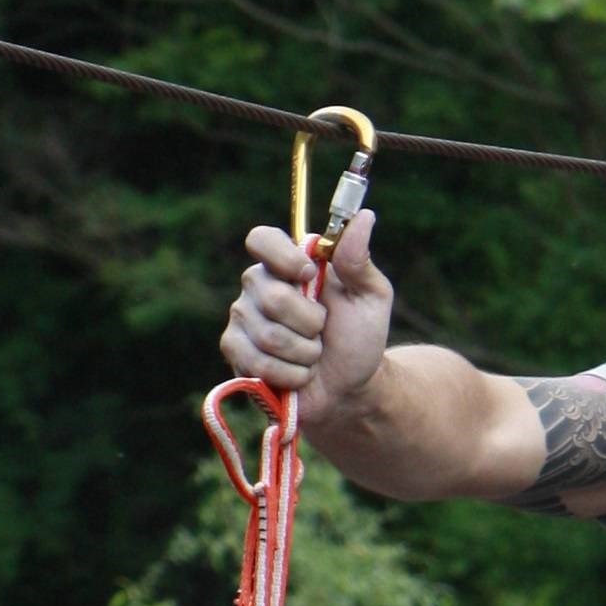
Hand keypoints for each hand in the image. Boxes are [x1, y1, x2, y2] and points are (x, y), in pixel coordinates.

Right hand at [221, 209, 392, 424]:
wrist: (350, 388)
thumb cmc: (358, 338)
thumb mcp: (371, 297)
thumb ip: (359, 260)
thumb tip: (364, 217)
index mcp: (286, 262)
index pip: (262, 239)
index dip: (283, 257)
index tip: (311, 275)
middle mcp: (258, 285)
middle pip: (272, 297)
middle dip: (310, 323)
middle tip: (322, 331)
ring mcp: (242, 318)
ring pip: (269, 336)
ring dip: (305, 353)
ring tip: (313, 355)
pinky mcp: (235, 352)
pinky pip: (259, 363)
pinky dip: (291, 375)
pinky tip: (299, 375)